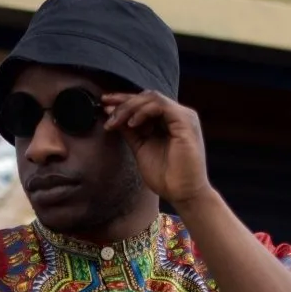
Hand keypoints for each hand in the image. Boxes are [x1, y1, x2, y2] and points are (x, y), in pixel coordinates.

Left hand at [103, 91, 209, 208]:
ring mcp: (183, 117)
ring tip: (116, 120)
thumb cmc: (166, 177)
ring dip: (130, 107)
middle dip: (123, 101)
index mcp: (169, 121)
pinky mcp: (185, 121)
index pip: (145, 103)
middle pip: (147, 97)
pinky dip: (143, 112)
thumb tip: (113, 116)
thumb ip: (131, 132)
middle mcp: (177, 115)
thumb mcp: (141, 149)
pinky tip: (131, 123)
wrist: (183, 194)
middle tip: (106, 109)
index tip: (104, 105)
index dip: (124, 102)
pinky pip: (160, 106)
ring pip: (152, 98)